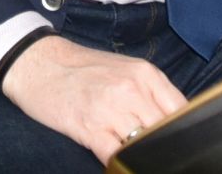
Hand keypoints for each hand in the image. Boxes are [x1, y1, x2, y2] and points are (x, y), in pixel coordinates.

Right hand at [0, 35, 186, 164]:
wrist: (38, 61)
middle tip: (158, 150)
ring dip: (142, 153)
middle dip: (162, 144)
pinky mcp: (89, 128)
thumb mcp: (125, 70)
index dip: (183, 131)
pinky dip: (121, 161)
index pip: (182, 112)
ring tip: (138, 154)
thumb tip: (175, 124)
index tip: (179, 141)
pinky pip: (116, 155)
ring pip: (143, 145)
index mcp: (145, 74)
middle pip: (164, 131)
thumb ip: (152, 94)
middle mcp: (132, 90)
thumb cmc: (82, 68)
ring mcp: (110, 110)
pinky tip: (119, 158)